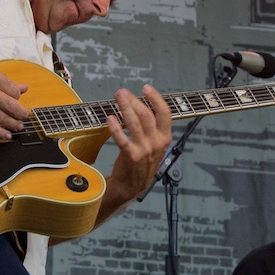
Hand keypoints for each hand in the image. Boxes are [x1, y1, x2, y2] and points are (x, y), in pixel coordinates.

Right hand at [0, 55, 28, 139]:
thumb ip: (4, 79)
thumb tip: (23, 87)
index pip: (13, 90)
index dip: (18, 96)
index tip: (17, 99)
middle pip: (10, 105)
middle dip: (20, 113)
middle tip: (24, 116)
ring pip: (0, 117)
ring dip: (12, 124)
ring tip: (19, 126)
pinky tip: (6, 135)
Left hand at [105, 84, 171, 201]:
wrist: (132, 185)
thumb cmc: (142, 162)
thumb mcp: (155, 146)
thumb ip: (153, 129)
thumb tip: (141, 105)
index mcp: (165, 138)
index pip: (165, 113)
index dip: (156, 98)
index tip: (145, 88)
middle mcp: (157, 143)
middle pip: (146, 114)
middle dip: (133, 100)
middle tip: (122, 92)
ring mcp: (144, 150)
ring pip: (134, 122)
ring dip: (125, 107)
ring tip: (117, 97)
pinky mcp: (131, 156)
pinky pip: (122, 138)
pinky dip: (115, 127)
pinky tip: (110, 118)